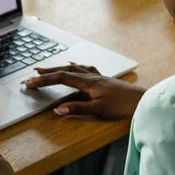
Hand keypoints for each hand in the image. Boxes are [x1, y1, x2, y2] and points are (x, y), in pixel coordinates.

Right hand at [24, 63, 144, 119]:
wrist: (144, 101)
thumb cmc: (123, 106)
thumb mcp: (99, 110)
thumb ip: (77, 109)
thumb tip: (58, 110)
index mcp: (88, 82)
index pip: (61, 78)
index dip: (44, 80)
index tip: (30, 82)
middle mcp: (91, 76)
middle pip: (64, 70)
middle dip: (47, 73)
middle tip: (31, 75)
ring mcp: (98, 76)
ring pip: (73, 68)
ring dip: (58, 68)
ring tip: (45, 68)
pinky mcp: (103, 79)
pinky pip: (84, 68)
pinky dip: (74, 66)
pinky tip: (73, 64)